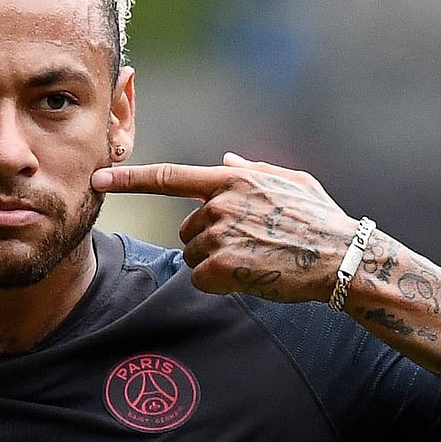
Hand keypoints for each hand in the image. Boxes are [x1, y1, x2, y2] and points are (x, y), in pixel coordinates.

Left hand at [91, 153, 357, 302]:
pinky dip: (219, 283)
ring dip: (215, 261)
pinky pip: (202, 278)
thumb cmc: (319, 218)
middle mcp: (218, 204)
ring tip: (255, 258)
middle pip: (186, 229)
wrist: (341, 258)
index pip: (168, 177)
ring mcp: (219, 235)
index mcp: (230, 179)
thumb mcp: (289, 181)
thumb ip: (251, 169)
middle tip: (249, 244)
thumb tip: (227, 158)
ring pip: (193, 255)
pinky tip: (251, 275)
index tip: (98, 178)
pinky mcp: (222, 267)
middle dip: (207, 238)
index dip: (129, 179)